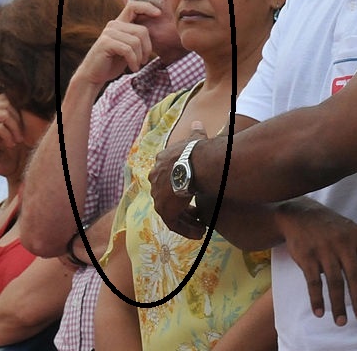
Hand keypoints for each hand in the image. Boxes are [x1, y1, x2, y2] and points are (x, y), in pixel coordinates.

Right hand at [0, 94, 22, 169]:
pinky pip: (0, 127)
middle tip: (21, 135)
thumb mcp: (0, 128)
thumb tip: (28, 110)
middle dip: (18, 120)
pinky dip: (8, 136)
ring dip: (15, 129)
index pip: (5, 98)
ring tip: (17, 140)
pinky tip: (10, 145)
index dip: (17, 109)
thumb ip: (9, 118)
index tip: (22, 124)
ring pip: (5, 115)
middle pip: (7, 105)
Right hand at [73, 0, 157, 84]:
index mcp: (119, 23)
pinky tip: (133, 68)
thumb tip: (157, 29)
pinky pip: (128, 49)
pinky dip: (134, 61)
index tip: (159, 13)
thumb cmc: (113, 62)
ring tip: (137, 65)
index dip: (147, 7)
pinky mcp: (105, 42)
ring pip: (136, 41)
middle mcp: (113, 24)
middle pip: (142, 31)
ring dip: (140, 57)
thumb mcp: (129, 47)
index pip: (133, 6)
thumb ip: (137, 37)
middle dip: (147, 48)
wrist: (94, 75)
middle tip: (144, 60)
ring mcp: (108, 33)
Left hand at [149, 122, 208, 238]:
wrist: (195, 163)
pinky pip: (175, 224)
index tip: (191, 193)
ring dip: (187, 222)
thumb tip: (197, 122)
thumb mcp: (195, 139)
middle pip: (168, 197)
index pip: (167, 178)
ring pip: (172, 214)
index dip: (179, 186)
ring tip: (200, 228)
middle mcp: (155, 180)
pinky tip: (200, 232)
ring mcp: (158, 196)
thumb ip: (195, 132)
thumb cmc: (197, 151)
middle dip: (182, 208)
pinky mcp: (165, 210)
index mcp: (161, 163)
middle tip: (197, 214)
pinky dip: (187, 230)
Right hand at [274, 198, 356, 325]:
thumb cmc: (332, 230)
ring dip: (338, 305)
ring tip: (341, 322)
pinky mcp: (307, 255)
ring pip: (334, 281)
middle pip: (354, 275)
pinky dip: (316, 299)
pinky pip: (313, 282)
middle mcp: (343, 241)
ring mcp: (324, 248)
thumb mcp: (351, 236)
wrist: (300, 215)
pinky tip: (319, 313)